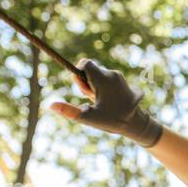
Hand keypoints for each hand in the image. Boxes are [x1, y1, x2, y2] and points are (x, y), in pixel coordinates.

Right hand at [49, 59, 163, 147]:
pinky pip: (108, 79)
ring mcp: (119, 77)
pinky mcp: (124, 81)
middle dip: (86, 83)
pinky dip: (104, 87)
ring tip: (102, 102)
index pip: (85, 62)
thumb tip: (50, 105)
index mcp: (103, 78)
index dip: (79, 74)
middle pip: (90, 70)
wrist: (137, 123)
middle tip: (92, 99)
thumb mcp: (89, 117)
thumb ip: (69, 110)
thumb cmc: (113, 120)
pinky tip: (109, 100)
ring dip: (95, 86)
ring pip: (99, 75)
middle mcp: (112, 74)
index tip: (82, 88)